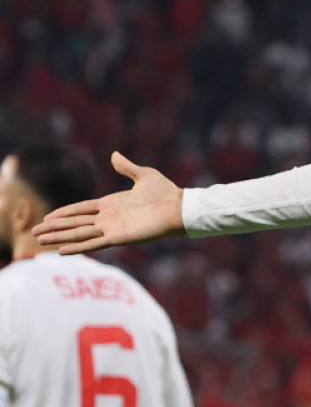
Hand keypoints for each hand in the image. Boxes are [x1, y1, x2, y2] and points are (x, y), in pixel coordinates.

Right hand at [32, 152, 185, 254]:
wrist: (179, 207)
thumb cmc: (165, 192)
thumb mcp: (143, 175)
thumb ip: (126, 167)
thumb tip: (115, 155)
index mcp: (111, 203)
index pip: (81, 209)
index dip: (64, 213)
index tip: (47, 217)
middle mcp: (108, 218)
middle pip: (74, 223)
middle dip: (54, 228)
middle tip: (35, 232)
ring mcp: (112, 228)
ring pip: (78, 234)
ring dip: (59, 238)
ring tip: (40, 242)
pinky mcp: (118, 238)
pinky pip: (93, 243)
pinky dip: (77, 247)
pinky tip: (62, 251)